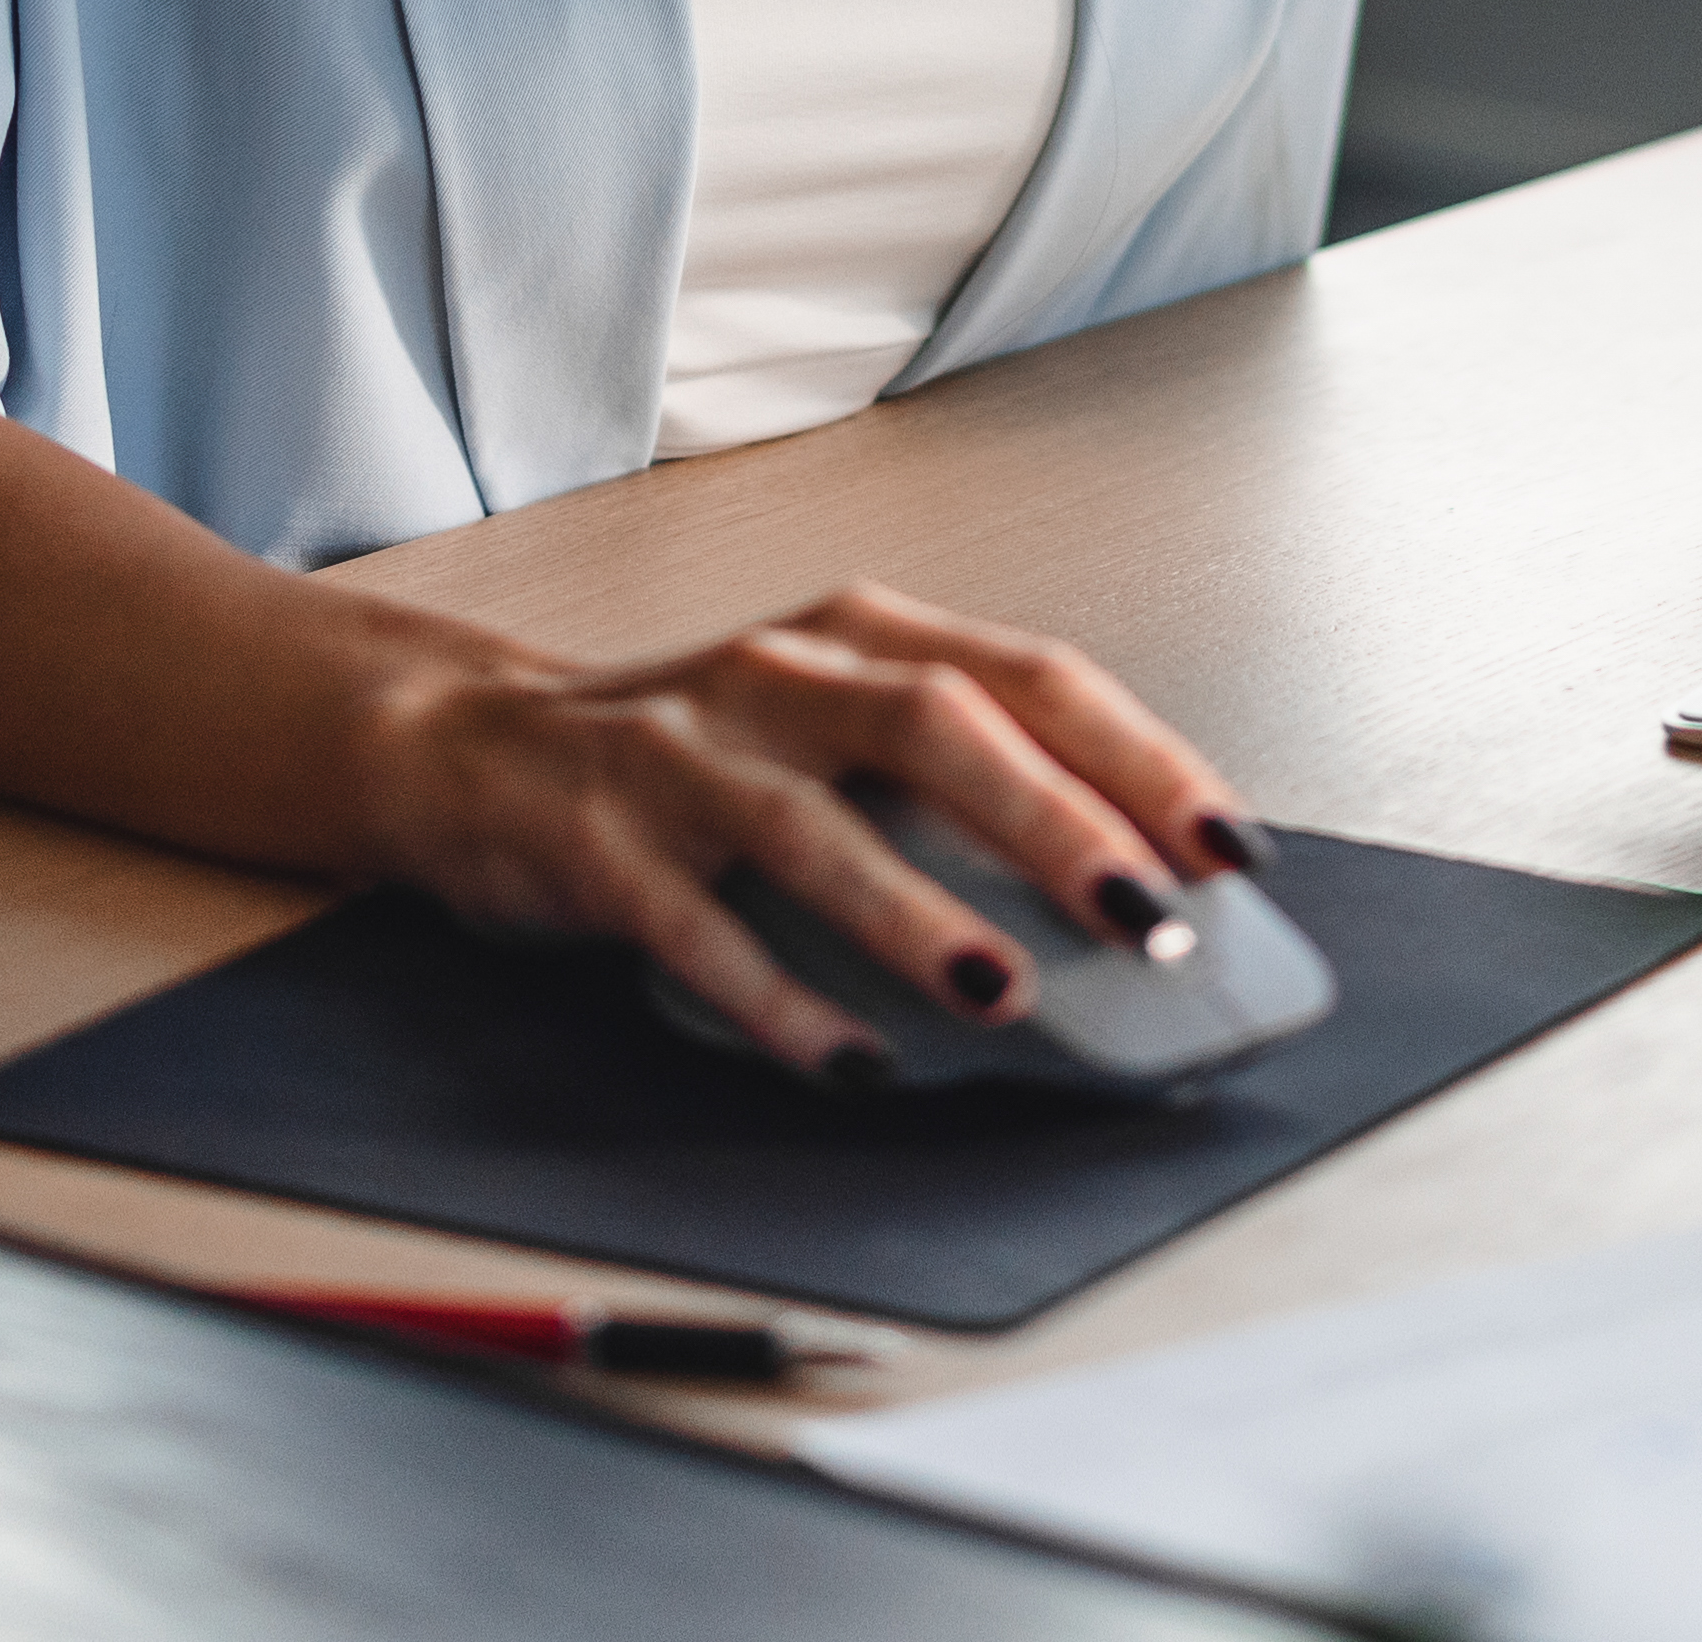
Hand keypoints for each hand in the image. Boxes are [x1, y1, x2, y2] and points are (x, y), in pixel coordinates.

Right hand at [334, 584, 1262, 1075]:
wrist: (470, 746)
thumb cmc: (695, 756)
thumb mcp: (829, 738)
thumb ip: (955, 790)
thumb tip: (1124, 903)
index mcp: (860, 639)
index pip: (1032, 677)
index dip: (1142, 760)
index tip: (1231, 852)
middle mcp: (780, 678)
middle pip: (935, 726)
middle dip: (1051, 822)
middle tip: (1145, 917)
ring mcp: (682, 756)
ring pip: (813, 827)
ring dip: (915, 914)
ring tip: (1005, 992)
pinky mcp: (597, 842)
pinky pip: (694, 928)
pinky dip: (777, 998)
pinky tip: (849, 1062)